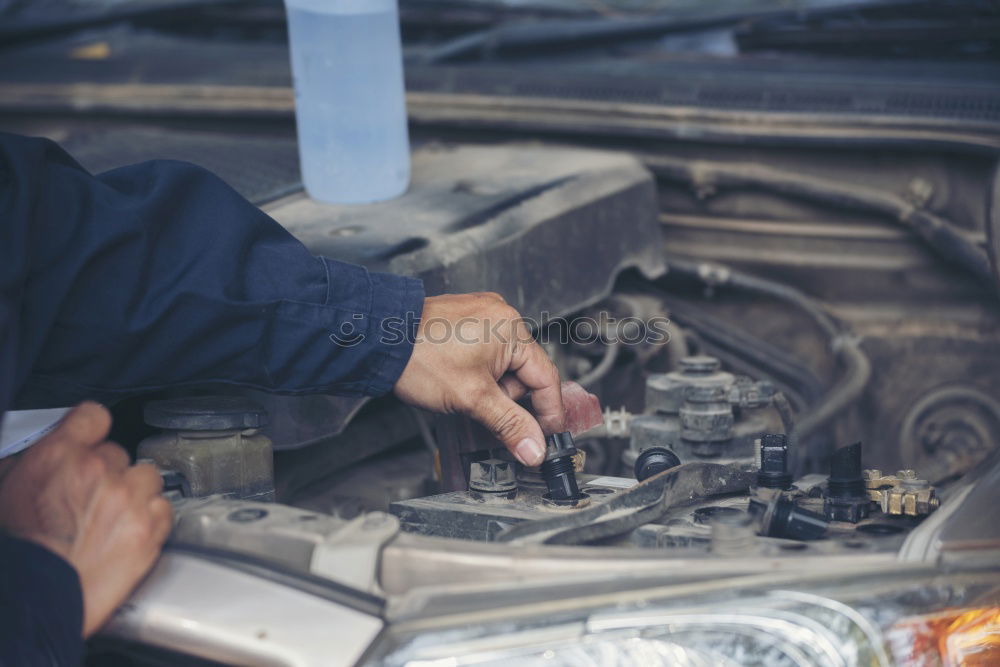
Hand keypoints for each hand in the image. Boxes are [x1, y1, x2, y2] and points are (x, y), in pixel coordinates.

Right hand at [0, 402, 171, 636]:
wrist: (37, 596)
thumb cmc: (19, 550)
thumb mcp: (5, 492)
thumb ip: (29, 464)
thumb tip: (37, 455)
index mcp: (60, 455)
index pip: (93, 415)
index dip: (92, 428)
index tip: (92, 437)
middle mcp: (99, 471)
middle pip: (118, 454)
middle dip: (107, 472)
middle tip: (90, 497)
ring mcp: (129, 499)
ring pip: (146, 477)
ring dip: (133, 492)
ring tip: (112, 516)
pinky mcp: (150, 528)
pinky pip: (163, 508)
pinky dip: (151, 517)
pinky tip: (129, 531)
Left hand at [393, 293, 563, 465]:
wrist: (377, 339)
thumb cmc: (420, 358)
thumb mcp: (472, 398)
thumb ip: (509, 425)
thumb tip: (534, 448)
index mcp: (512, 329)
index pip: (546, 378)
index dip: (549, 412)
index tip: (547, 437)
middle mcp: (501, 316)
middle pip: (523, 373)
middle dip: (507, 399)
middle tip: (483, 410)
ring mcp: (482, 316)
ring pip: (503, 366)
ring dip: (490, 388)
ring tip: (462, 393)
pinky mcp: (465, 321)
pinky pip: (486, 354)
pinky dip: (479, 374)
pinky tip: (458, 382)